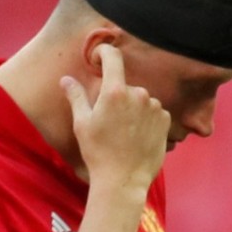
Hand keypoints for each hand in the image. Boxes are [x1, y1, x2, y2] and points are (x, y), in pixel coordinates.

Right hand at [60, 44, 169, 190]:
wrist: (123, 180)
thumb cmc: (98, 152)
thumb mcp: (82, 123)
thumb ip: (76, 96)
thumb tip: (66, 79)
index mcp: (115, 92)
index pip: (113, 57)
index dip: (105, 52)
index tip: (100, 56)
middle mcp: (139, 95)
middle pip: (126, 85)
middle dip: (117, 96)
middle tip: (108, 119)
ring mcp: (155, 107)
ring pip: (141, 100)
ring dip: (133, 109)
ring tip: (123, 132)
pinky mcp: (166, 120)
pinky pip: (154, 112)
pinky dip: (146, 119)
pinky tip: (137, 136)